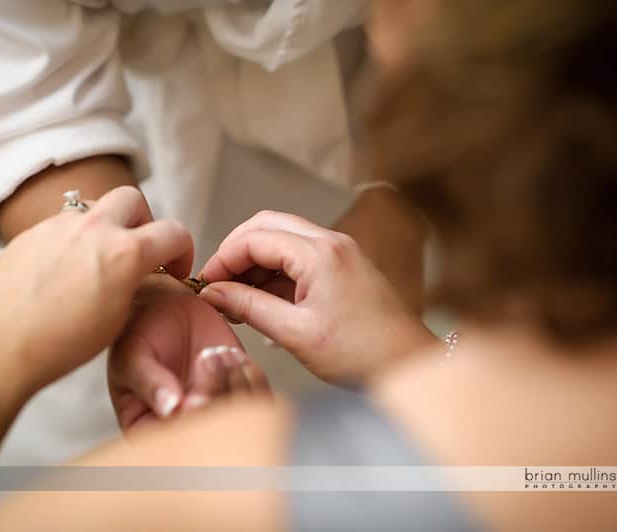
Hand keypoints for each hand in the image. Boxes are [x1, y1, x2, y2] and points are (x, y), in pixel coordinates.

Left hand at [0, 186, 193, 393]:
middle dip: (143, 221)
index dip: (183, 251)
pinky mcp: (31, 233)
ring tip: (98, 258)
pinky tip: (63, 270)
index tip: (174, 267)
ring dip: (105, 225)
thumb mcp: (120, 318)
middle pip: (133, 199)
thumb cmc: (62, 342)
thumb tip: (140, 274)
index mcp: (125, 253)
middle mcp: (94, 229)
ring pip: (94, 207)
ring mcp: (59, 226)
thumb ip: (137, 283)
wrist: (3, 345)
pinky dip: (73, 239)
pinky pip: (61, 224)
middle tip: (137, 249)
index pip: (174, 232)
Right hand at [108, 275, 269, 430]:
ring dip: (233, 380)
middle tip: (207, 357)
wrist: (166, 305)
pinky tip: (231, 352)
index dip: (189, 424)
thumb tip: (169, 409)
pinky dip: (251, 375)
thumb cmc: (140, 331)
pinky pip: (257, 394)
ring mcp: (215, 406)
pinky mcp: (238, 388)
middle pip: (213, 428)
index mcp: (149, 426)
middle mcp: (186, 423)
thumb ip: (149, 381)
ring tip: (215, 350)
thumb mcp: (133, 354)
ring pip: (240, 414)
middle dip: (214, 393)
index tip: (192, 400)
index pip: (174, 439)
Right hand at [198, 211, 437, 383]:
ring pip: (282, 240)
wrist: (409, 364)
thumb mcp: (296, 334)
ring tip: (236, 299)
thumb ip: (250, 308)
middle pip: (267, 226)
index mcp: (320, 254)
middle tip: (217, 283)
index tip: (206, 284)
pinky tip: (261, 302)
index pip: (255, 238)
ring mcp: (339, 252)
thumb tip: (214, 294)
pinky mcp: (343, 267)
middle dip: (237, 252)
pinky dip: (275, 273)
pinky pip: (299, 257)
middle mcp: (331, 243)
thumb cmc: (364, 354)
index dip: (223, 258)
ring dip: (255, 263)